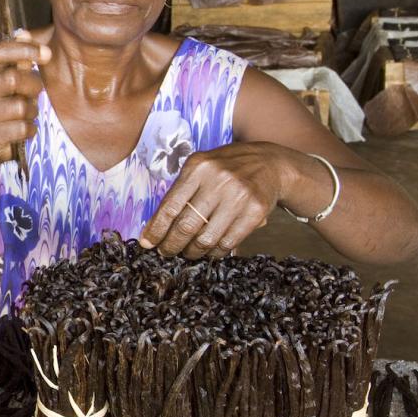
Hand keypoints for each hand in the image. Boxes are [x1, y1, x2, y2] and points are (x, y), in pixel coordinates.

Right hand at [0, 31, 49, 163]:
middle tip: (36, 92)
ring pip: (20, 107)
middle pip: (13, 79)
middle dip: (33, 85)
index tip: (46, 54)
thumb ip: (16, 59)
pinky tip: (24, 128)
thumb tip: (24, 34)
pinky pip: (21, 129)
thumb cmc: (0, 104)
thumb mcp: (6, 79)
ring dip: (32, 111)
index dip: (24, 50)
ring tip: (27, 113)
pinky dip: (30, 129)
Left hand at [140, 142, 287, 258]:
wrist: (270, 163)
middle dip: (171, 245)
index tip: (147, 243)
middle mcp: (218, 180)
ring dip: (192, 252)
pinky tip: (209, 252)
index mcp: (198, 167)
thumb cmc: (226, 168)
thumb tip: (155, 225)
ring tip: (187, 253)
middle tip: (166, 252)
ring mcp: (239, 195)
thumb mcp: (201, 168)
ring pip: (206, 238)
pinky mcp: (256, 210)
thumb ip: (180, 191)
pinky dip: (215, 252)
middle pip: (186, 225)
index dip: (156, 229)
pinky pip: (228, 242)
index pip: (170, 206)